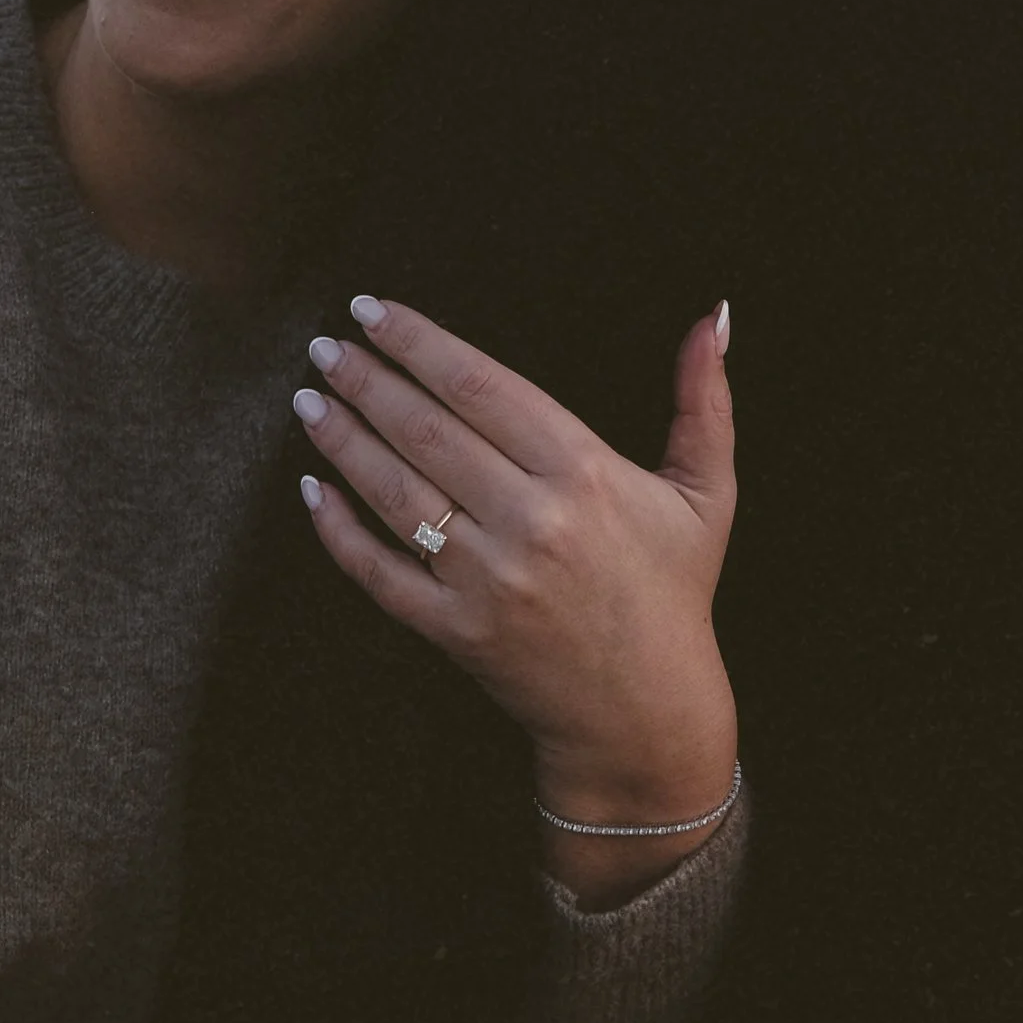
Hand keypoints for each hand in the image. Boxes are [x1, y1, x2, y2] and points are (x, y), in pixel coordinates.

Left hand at [294, 296, 737, 869]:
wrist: (646, 712)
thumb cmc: (673, 593)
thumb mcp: (706, 493)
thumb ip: (703, 401)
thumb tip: (713, 316)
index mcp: (585, 473)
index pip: (479, 385)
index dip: (418, 341)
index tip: (374, 310)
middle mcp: (530, 521)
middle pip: (426, 429)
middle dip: (365, 379)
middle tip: (325, 345)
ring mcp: (486, 579)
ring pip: (395, 492)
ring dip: (342, 439)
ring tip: (309, 399)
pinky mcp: (455, 630)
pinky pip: (379, 572)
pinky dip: (338, 530)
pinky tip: (313, 488)